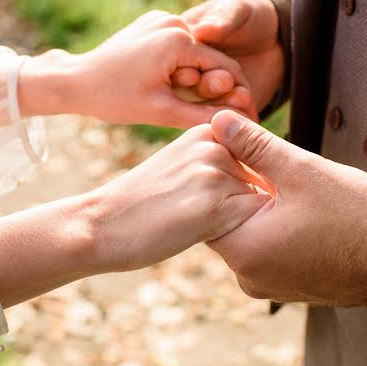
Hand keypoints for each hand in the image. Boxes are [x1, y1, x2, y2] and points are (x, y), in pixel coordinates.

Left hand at [18, 11, 255, 127]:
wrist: (75, 81)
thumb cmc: (114, 98)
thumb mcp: (161, 111)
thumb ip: (201, 116)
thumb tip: (235, 124)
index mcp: (178, 39)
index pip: (223, 67)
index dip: (237, 93)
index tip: (249, 115)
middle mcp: (172, 21)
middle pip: (209, 59)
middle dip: (213, 86)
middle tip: (220, 114)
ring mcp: (160, 18)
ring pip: (194, 54)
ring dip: (194, 76)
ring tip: (182, 99)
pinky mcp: (150, 22)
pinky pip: (177, 47)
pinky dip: (180, 66)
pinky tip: (169, 85)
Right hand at [87, 123, 270, 271]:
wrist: (102, 224)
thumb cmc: (141, 203)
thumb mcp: (179, 165)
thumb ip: (216, 162)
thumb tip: (264, 180)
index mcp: (206, 131)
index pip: (255, 158)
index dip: (241, 187)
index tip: (208, 200)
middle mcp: (214, 146)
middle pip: (260, 181)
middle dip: (243, 204)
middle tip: (199, 215)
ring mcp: (214, 175)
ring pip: (258, 203)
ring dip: (238, 220)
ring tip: (196, 223)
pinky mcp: (214, 208)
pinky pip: (251, 223)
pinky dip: (237, 234)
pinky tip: (200, 234)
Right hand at [172, 0, 284, 112]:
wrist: (277, 37)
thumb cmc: (252, 15)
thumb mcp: (239, 8)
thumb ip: (223, 16)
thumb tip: (203, 29)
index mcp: (184, 46)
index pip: (178, 61)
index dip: (187, 68)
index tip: (195, 73)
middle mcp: (191, 71)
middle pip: (190, 86)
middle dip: (207, 86)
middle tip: (225, 83)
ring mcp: (208, 90)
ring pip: (207, 104)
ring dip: (222, 104)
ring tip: (243, 96)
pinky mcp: (225, 105)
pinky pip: (228, 114)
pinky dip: (238, 114)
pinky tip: (250, 112)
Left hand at [205, 111, 366, 303]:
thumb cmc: (358, 216)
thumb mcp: (303, 171)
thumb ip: (255, 146)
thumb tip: (218, 121)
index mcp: (244, 250)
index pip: (206, 207)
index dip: (220, 175)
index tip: (239, 154)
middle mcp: (247, 276)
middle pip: (223, 222)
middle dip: (240, 191)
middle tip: (265, 167)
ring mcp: (265, 285)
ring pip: (246, 234)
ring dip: (258, 210)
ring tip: (284, 188)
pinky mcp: (283, 287)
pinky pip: (265, 250)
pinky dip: (272, 229)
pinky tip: (297, 211)